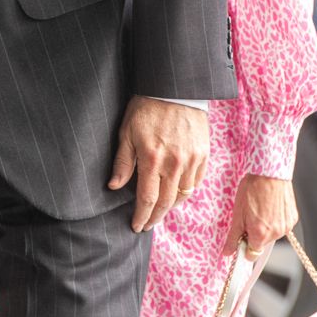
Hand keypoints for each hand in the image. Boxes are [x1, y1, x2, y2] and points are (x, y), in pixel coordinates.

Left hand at [108, 96, 209, 232]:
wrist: (175, 90)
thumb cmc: (146, 108)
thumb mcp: (127, 132)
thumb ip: (123, 162)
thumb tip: (113, 186)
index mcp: (152, 159)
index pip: (147, 198)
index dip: (141, 216)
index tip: (136, 226)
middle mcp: (174, 164)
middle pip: (166, 203)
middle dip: (155, 218)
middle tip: (146, 225)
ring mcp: (191, 161)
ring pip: (182, 196)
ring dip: (170, 207)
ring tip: (159, 212)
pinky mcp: (203, 156)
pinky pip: (196, 183)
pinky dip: (185, 193)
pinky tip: (176, 195)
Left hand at [223, 174, 296, 256]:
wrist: (270, 173)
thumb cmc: (251, 189)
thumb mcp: (237, 213)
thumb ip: (233, 236)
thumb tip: (227, 253)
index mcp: (260, 234)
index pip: (252, 254)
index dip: (244, 246)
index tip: (240, 237)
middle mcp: (276, 233)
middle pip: (261, 243)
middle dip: (254, 234)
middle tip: (248, 216)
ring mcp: (286, 226)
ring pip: (272, 234)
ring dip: (265, 227)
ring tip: (259, 208)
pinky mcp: (293, 218)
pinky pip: (281, 225)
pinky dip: (275, 220)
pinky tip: (269, 206)